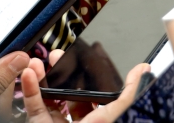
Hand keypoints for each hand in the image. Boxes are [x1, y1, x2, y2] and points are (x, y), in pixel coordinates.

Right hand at [20, 49, 149, 121]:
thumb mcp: (113, 115)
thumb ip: (128, 94)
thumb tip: (143, 71)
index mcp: (97, 120)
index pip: (92, 94)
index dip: (86, 76)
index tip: (80, 60)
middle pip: (66, 93)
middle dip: (61, 73)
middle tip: (57, 57)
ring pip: (47, 97)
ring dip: (43, 77)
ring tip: (40, 61)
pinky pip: (33, 105)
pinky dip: (30, 88)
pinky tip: (30, 73)